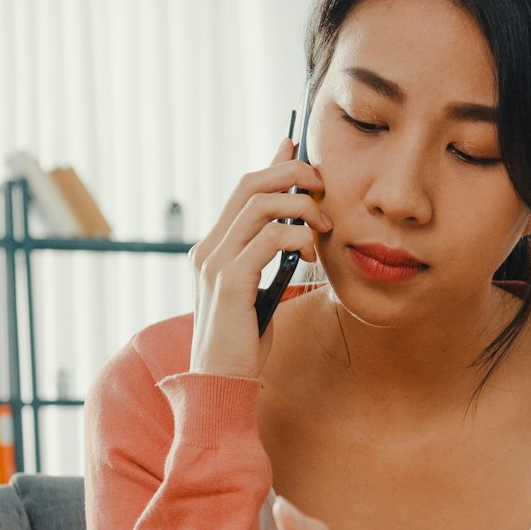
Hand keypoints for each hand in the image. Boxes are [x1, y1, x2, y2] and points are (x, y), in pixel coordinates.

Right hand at [187, 137, 330, 378]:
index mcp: (212, 248)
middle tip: (323, 187)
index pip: (243, 188)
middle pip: (249, 184)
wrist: (221, 385)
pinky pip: (268, 239)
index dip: (274, 162)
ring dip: (300, 207)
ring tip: (322, 228)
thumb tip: (296, 230)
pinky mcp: (229, 283)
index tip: (298, 144)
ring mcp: (214, 264)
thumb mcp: (260, 292)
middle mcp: (207, 249)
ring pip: (260, 205)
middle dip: (292, 173)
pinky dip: (296, 237)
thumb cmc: (244, 344)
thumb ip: (269, 260)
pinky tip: (309, 253)